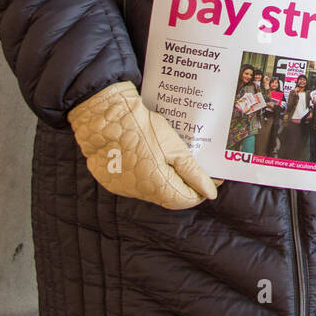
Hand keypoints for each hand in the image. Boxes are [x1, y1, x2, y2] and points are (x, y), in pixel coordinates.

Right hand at [68, 81, 221, 209]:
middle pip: (168, 196)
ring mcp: (122, 187)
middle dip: (184, 184)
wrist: (103, 115)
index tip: (212, 178)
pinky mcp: (110, 179)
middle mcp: (138, 192)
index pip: (185, 199)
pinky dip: (146, 175)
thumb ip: (193, 172)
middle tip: (196, 167)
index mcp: (156, 186)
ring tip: (173, 159)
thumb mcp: (174, 147)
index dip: (200, 190)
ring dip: (165, 179)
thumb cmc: (140, 127)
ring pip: (151, 190)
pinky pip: (134, 183)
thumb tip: (210, 192)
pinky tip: (150, 158)